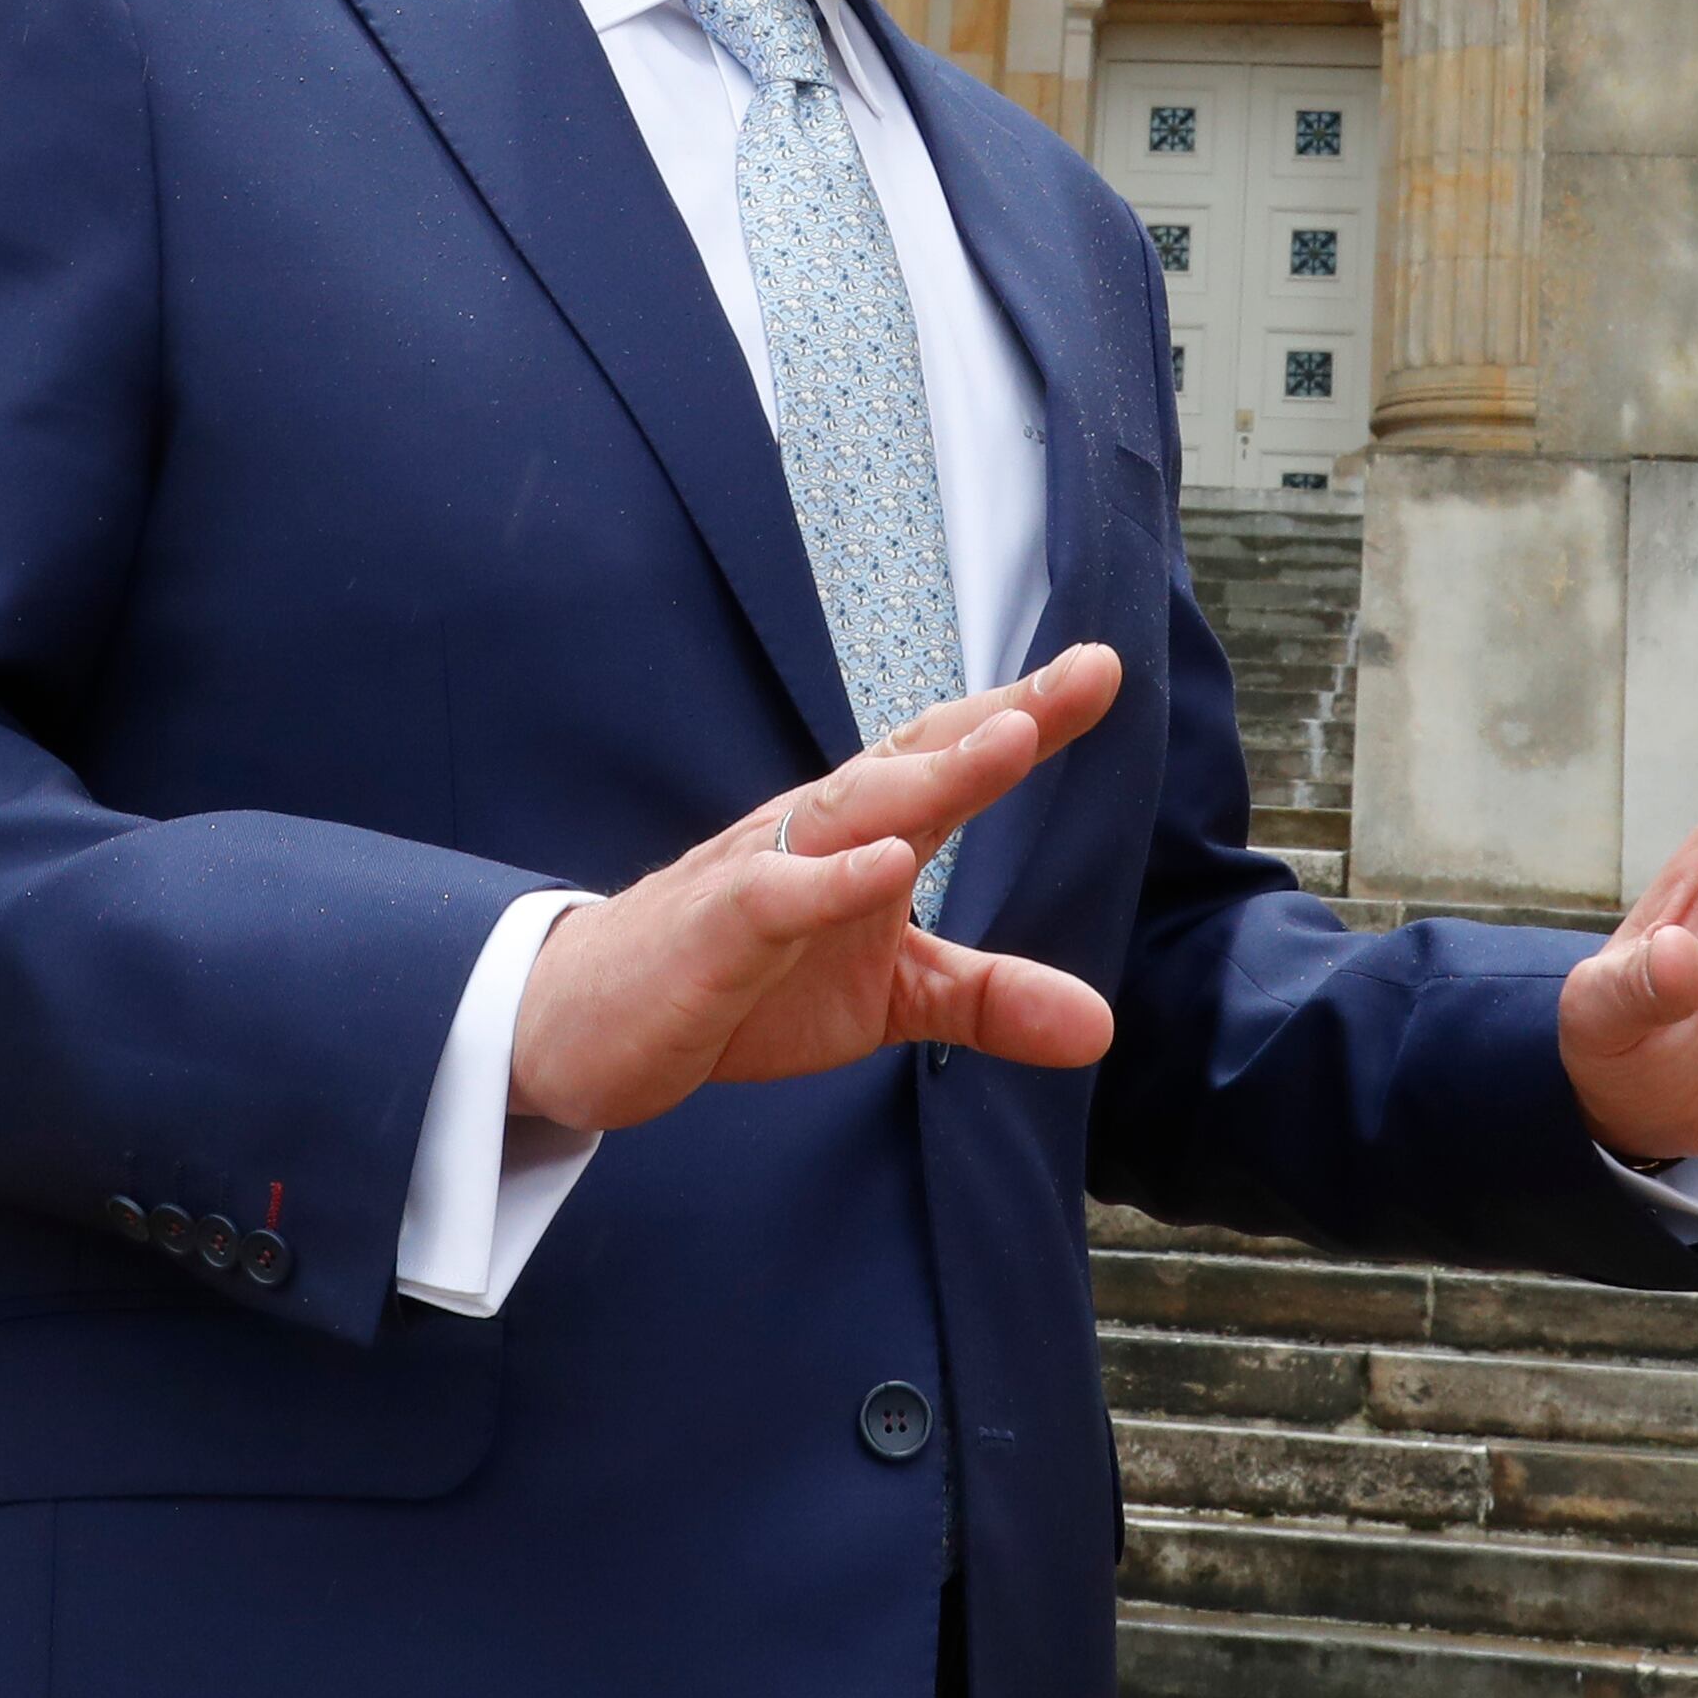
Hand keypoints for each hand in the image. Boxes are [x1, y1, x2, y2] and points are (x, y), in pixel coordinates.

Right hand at [505, 645, 1125, 1134]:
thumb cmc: (746, 985)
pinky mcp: (714, 930)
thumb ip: (988, 1001)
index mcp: (865, 832)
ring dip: (933, 774)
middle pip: (914, 759)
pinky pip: (774, 896)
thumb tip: (1101, 1028)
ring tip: (1011, 738)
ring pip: (852, 808)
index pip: (950, 759)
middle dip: (998, 717)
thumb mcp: (888, 999)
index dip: (1027, 714)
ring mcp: (761, 871)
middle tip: (1083, 673)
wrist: (593, 1021)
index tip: (1103, 668)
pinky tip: (886, 866)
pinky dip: (828, 880)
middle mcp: (818, 829)